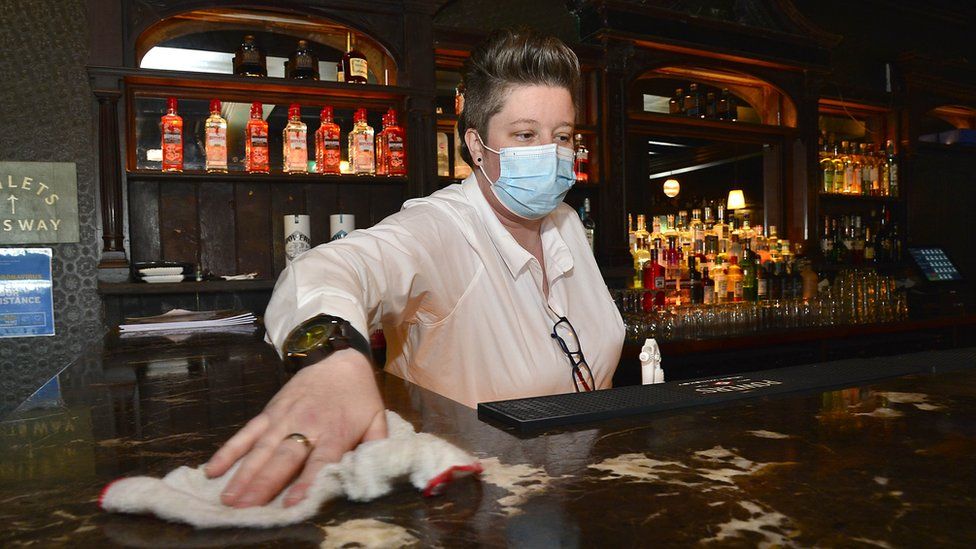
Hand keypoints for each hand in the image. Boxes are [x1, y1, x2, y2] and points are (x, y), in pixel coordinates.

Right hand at [205, 348, 386, 506]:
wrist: (338, 359)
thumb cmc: (359, 397)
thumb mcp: (377, 419)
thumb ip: (375, 446)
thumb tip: (375, 472)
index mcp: (335, 432)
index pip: (320, 461)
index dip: (306, 482)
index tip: (291, 504)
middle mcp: (306, 426)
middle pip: (283, 457)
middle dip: (264, 484)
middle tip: (246, 509)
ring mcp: (283, 418)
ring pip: (260, 448)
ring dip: (243, 474)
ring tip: (228, 498)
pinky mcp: (269, 412)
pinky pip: (246, 432)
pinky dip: (229, 450)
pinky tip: (213, 469)